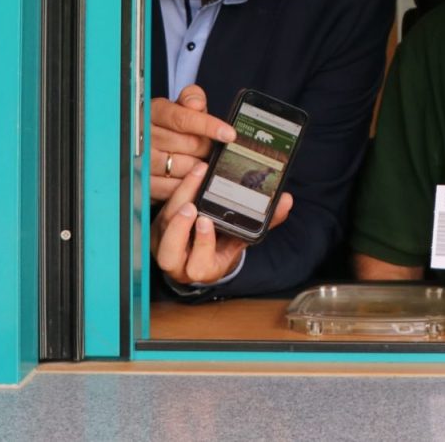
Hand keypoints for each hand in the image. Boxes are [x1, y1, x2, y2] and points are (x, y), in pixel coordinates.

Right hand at [150, 84, 235, 202]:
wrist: (147, 143)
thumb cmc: (170, 124)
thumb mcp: (180, 106)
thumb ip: (191, 98)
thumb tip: (196, 103)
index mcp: (154, 112)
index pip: (183, 119)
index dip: (208, 126)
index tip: (229, 134)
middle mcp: (144, 136)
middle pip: (188, 144)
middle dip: (205, 147)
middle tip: (207, 148)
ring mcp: (142, 161)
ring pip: (182, 167)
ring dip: (198, 165)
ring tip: (199, 160)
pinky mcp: (144, 183)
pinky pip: (172, 187)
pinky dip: (187, 183)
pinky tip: (191, 175)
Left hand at [151, 161, 293, 285]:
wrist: (201, 249)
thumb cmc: (222, 246)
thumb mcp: (244, 239)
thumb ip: (267, 222)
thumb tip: (287, 201)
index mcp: (203, 269)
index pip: (198, 265)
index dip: (201, 245)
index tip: (206, 222)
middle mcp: (179, 262)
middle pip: (169, 253)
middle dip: (179, 230)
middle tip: (192, 206)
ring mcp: (164, 244)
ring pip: (162, 229)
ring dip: (175, 205)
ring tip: (192, 183)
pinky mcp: (158, 226)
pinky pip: (160, 212)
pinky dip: (175, 193)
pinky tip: (192, 175)